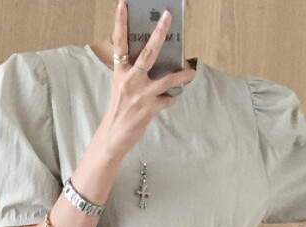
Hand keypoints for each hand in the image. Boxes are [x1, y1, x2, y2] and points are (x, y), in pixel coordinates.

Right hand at [100, 1, 196, 152]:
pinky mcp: (149, 109)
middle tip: (168, 16)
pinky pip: (168, 99)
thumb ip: (132, 71)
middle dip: (160, 33)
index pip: (119, 43)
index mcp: (120, 72)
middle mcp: (130, 80)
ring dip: (182, 75)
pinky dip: (171, 97)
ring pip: (167, 79)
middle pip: (148, 53)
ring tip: (191, 72)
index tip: (123, 4)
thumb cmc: (119, 109)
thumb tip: (152, 59)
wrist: (114, 135)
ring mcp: (141, 95)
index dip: (120, 23)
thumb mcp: (120, 85)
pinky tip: (171, 97)